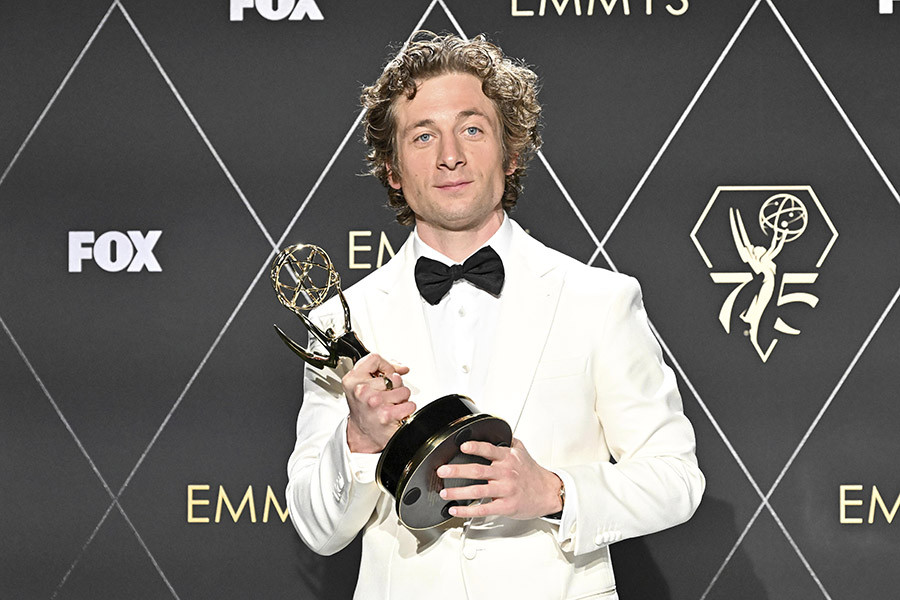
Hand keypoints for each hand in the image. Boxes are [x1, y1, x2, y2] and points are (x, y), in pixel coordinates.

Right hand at [342, 353, 413, 452]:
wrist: (362, 433)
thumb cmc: (364, 408)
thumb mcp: (362, 384)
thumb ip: (381, 370)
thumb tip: (403, 368)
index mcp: (353, 380)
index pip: (375, 359)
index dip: (386, 365)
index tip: (387, 373)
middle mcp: (362, 391)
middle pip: (394, 376)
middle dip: (396, 386)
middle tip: (387, 395)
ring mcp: (374, 403)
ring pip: (404, 390)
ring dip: (402, 398)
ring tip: (392, 404)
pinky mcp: (386, 415)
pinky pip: (409, 405)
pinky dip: (407, 409)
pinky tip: (397, 412)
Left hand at [436, 438, 562, 519]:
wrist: (547, 493)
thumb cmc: (532, 473)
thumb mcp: (522, 451)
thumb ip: (507, 440)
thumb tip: (494, 429)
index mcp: (508, 458)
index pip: (489, 450)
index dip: (476, 447)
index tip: (463, 446)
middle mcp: (506, 473)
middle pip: (478, 471)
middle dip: (457, 471)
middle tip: (442, 470)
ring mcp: (505, 490)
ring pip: (478, 491)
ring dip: (458, 492)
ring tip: (445, 492)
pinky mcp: (505, 507)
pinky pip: (483, 509)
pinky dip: (467, 510)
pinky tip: (456, 510)